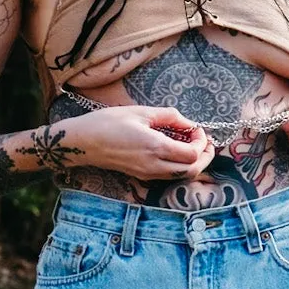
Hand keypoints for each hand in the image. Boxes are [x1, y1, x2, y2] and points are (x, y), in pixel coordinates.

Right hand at [78, 104, 215, 180]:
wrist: (82, 142)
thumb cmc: (107, 123)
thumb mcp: (140, 112)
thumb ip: (169, 117)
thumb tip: (188, 122)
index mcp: (155, 147)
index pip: (192, 154)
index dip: (202, 142)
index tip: (198, 129)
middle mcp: (154, 165)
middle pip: (192, 171)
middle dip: (205, 157)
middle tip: (206, 142)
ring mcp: (147, 173)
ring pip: (181, 177)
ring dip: (193, 164)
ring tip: (194, 147)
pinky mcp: (141, 176)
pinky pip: (168, 176)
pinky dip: (179, 167)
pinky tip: (176, 152)